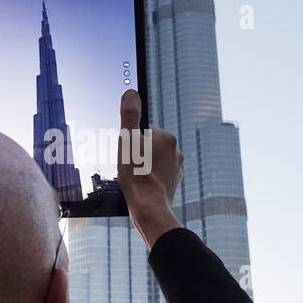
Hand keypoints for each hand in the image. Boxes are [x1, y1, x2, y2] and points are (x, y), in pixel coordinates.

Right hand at [117, 90, 182, 248]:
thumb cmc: (136, 175)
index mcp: (166, 138)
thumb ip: (130, 115)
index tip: (127, 154)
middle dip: (137, 153)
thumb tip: (131, 93)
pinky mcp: (173, 183)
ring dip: (143, 166)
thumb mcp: (127, 141)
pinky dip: (149, 179)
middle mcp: (175, 151)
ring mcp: (176, 168)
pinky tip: (141, 186)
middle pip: (148, 145)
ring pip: (152, 161)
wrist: (149, 208)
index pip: (143, 131)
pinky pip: (157, 175)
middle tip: (129, 166)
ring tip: (134, 178)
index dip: (131, 141)